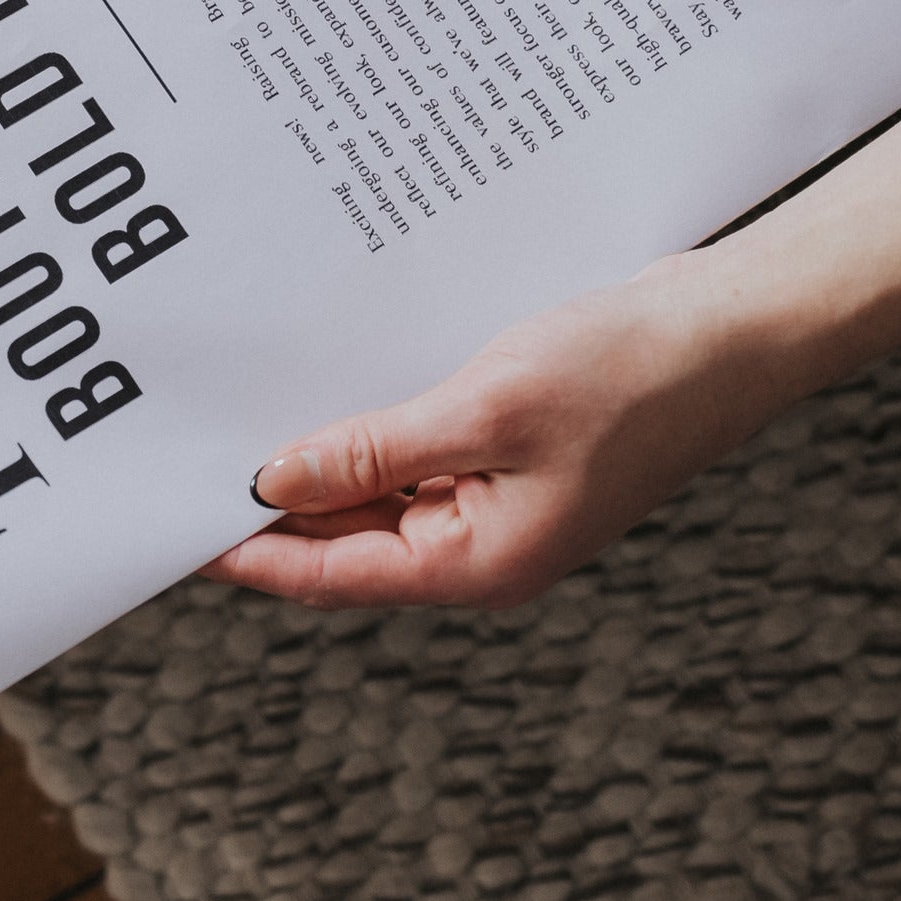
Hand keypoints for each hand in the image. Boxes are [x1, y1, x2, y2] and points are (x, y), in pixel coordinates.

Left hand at [206, 255, 798, 607]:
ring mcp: (498, 495)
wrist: (737, 326)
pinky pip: (415, 444)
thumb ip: (373, 450)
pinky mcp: (510, 446)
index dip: (242, 551)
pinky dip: (367, 417)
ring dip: (317, 448)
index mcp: (478, 562)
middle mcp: (481, 542)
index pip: (327, 574)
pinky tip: (323, 372)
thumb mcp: (485, 408)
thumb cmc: (631, 373)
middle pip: (343, 535)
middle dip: (267, 494)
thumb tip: (273, 482)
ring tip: (234, 404)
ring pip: (375, 485)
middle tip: (179, 447)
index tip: (164, 519)